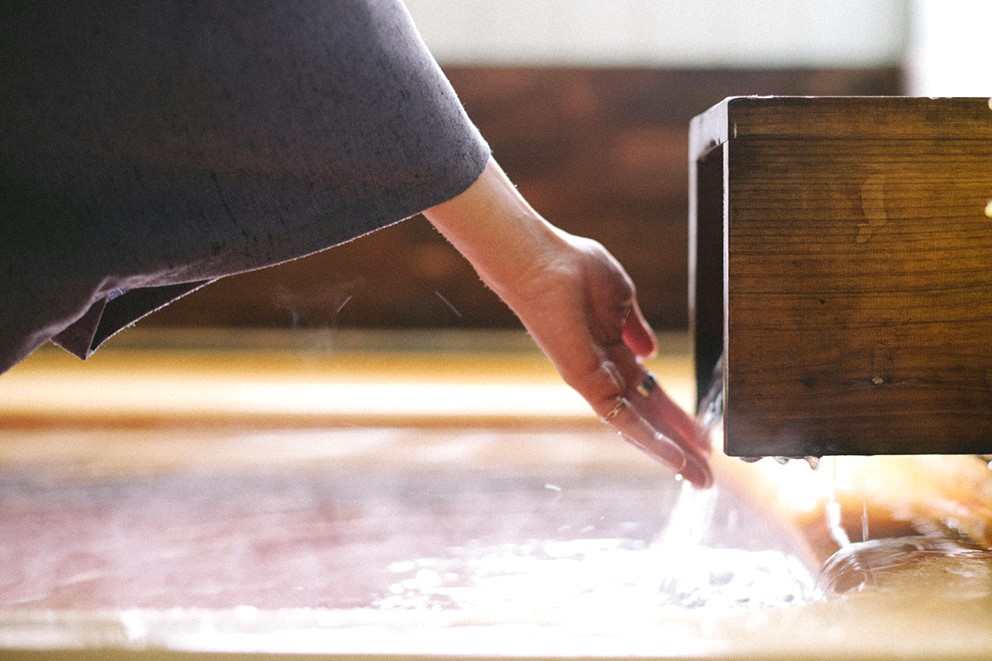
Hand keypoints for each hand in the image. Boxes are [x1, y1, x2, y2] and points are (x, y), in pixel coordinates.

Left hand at [425, 158, 711, 486]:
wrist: (543, 260)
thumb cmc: (574, 267)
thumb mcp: (621, 298)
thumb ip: (635, 328)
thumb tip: (652, 353)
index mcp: (614, 352)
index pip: (651, 395)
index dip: (678, 418)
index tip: (704, 438)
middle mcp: (604, 371)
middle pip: (649, 418)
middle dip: (679, 446)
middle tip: (706, 475)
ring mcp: (594, 379)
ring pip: (638, 427)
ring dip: (670, 453)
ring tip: (698, 477)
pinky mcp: (584, 381)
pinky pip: (621, 417)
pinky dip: (648, 439)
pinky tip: (673, 457)